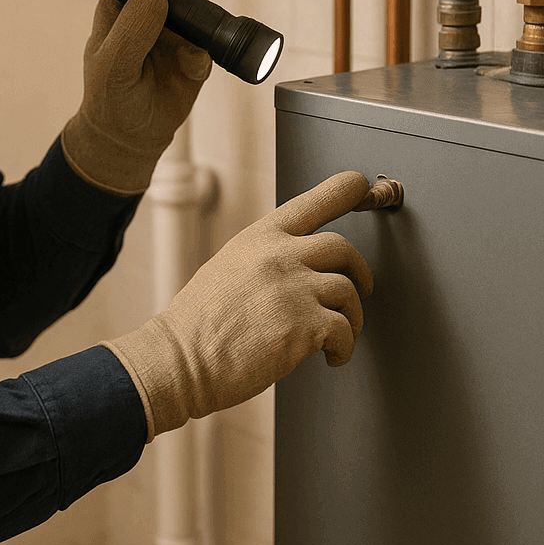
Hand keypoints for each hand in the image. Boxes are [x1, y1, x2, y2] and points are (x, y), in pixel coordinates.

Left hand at [61, 0, 213, 194]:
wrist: (130, 138)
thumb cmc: (109, 99)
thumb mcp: (111, 67)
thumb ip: (130, 31)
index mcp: (119, 5)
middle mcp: (148, 13)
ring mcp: (173, 32)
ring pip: (198, 6)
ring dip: (201, 19)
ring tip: (190, 46)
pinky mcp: (194, 54)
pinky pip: (209, 43)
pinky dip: (205, 54)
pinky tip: (192, 71)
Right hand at [103, 171, 373, 439]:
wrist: (181, 359)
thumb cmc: (199, 324)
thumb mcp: (228, 268)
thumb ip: (266, 260)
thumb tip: (300, 268)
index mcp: (259, 238)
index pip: (312, 202)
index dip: (344, 190)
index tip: (361, 185)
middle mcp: (279, 256)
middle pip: (342, 247)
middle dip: (359, 270)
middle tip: (362, 287)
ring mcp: (293, 288)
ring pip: (349, 292)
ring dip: (352, 318)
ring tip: (338, 338)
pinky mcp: (304, 325)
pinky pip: (344, 330)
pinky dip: (344, 347)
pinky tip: (332, 356)